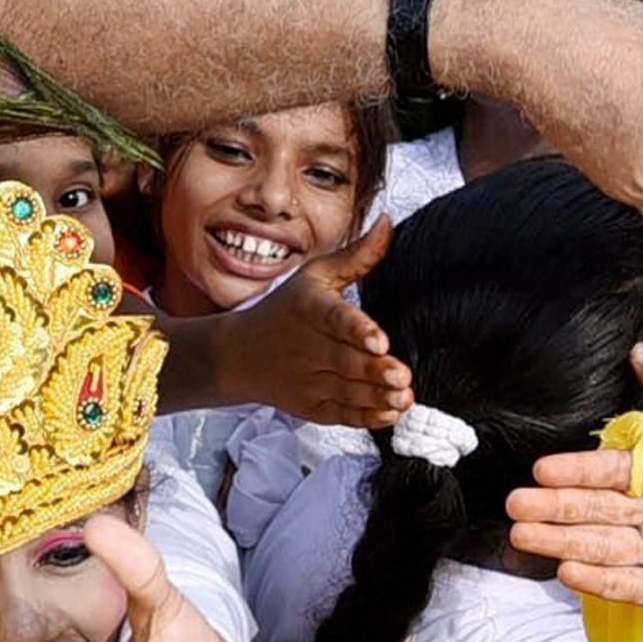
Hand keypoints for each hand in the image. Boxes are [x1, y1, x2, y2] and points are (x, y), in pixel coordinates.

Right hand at [218, 216, 412, 428]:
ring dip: (376, 397)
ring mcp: (309, 381)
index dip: (357, 330)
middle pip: (345, 361)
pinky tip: (389, 414)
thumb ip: (357, 256)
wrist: (239, 355)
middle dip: (375, 370)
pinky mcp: (312, 407)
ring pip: (347, 391)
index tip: (379, 339)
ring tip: (403, 396)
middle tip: (401, 374)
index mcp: (310, 310)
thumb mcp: (315, 276)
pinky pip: (341, 415)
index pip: (334, 319)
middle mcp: (308, 347)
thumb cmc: (287, 310)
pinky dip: (365, 417)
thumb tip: (389, 223)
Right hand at [504, 361, 642, 632]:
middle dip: (557, 505)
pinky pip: (629, 585)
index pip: (622, 471)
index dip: (583, 469)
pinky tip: (566, 570)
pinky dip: (599, 579)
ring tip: (522, 535)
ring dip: (564, 540)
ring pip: (605, 545)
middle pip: (601, 508)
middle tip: (514, 502)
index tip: (544, 467)